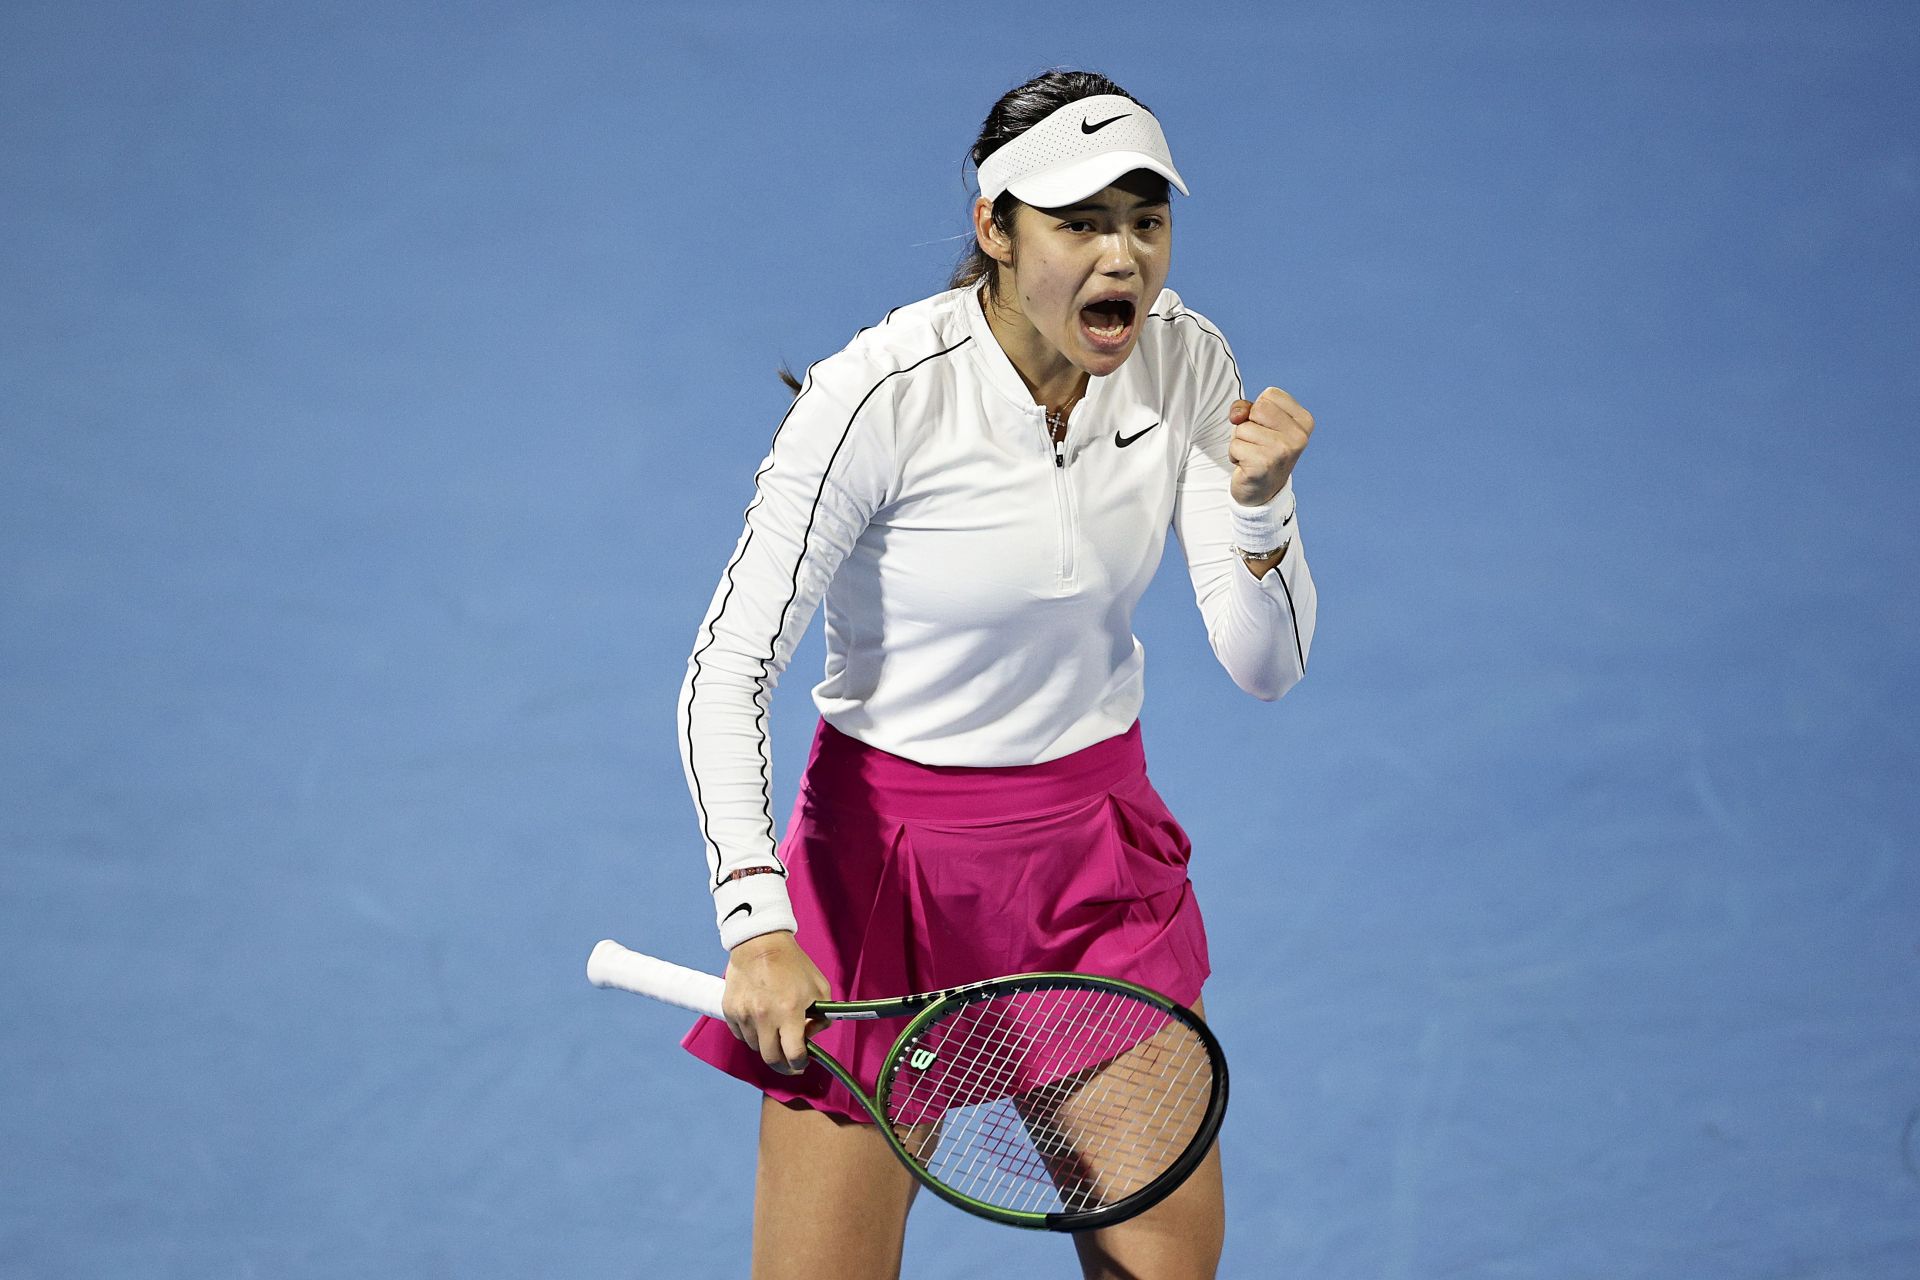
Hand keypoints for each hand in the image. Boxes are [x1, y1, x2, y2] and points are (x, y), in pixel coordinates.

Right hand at [722, 931, 829, 1074]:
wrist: (760, 943)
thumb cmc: (792, 964)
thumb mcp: (819, 987)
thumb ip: (821, 1016)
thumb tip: (810, 1036)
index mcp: (789, 1011)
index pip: (793, 1054)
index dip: (800, 1064)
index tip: (802, 1063)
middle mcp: (764, 1017)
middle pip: (771, 1059)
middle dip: (783, 1065)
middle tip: (789, 1062)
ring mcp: (744, 1014)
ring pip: (755, 1047)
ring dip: (767, 1045)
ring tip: (775, 1032)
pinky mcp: (730, 1010)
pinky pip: (740, 1034)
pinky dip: (751, 1034)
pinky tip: (760, 1022)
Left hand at [1227, 387, 1313, 506]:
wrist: (1262, 491)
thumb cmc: (1260, 450)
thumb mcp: (1257, 422)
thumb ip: (1245, 408)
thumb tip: (1237, 416)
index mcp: (1304, 421)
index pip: (1270, 394)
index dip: (1259, 410)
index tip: (1266, 429)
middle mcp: (1298, 436)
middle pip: (1258, 408)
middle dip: (1248, 424)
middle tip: (1257, 443)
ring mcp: (1282, 451)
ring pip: (1243, 428)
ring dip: (1240, 441)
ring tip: (1252, 455)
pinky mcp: (1264, 464)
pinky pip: (1235, 445)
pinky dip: (1235, 455)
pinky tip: (1247, 465)